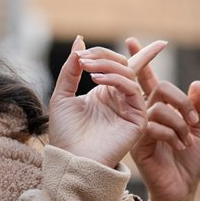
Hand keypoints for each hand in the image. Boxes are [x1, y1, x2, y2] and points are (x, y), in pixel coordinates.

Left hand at [46, 36, 166, 168]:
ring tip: (86, 68)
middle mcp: (121, 99)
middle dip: (103, 56)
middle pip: (124, 65)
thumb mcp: (62, 96)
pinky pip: (132, 90)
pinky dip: (116, 79)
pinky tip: (97, 80)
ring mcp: (130, 109)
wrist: (70, 160)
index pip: (123, 67)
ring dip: (107, 66)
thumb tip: (79, 40)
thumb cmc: (65, 134)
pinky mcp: (137, 119)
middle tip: (83, 59)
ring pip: (128, 74)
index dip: (133, 51)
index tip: (91, 45)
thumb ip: (71, 69)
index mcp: (106, 93)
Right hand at [127, 37, 199, 200]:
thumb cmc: (189, 163)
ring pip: (158, 107)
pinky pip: (153, 126)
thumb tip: (197, 83)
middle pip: (158, 88)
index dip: (140, 61)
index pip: (148, 81)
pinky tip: (180, 145)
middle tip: (193, 119)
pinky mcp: (139, 144)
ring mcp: (141, 129)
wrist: (183, 190)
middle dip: (180, 100)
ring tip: (187, 140)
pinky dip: (172, 133)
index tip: (132, 40)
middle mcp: (146, 116)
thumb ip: (197, 108)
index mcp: (159, 111)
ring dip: (180, 122)